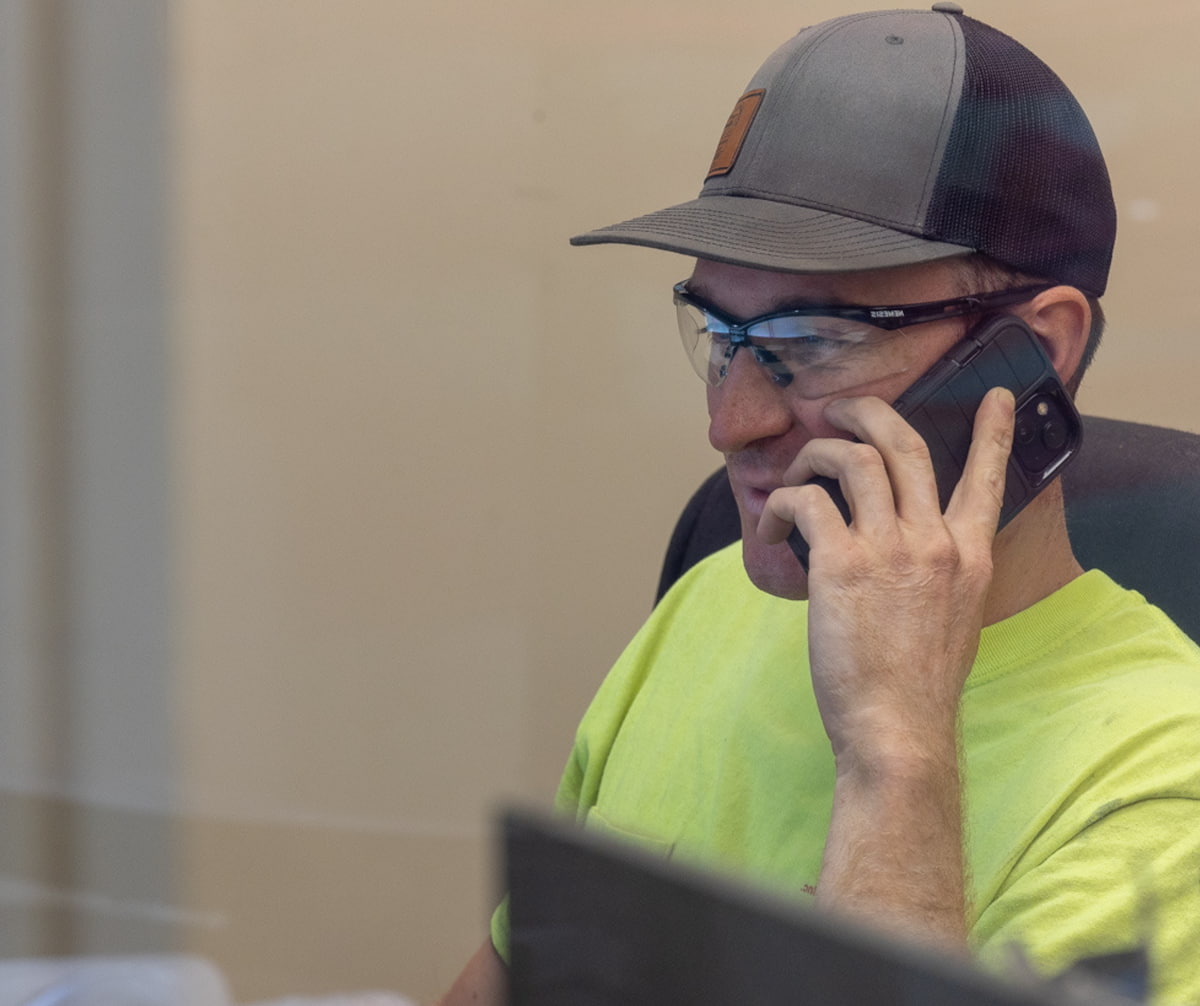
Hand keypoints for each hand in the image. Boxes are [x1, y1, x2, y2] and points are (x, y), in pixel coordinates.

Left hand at [759, 386, 1013, 758]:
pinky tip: (772, 529)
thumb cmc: (918, 688)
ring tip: (795, 474)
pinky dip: (782, 504)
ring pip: (853, 460)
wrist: (899, 730)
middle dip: (868, 413)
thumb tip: (904, 556)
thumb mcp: (954, 622)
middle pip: (906, 445)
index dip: (992, 433)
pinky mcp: (842, 564)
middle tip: (840, 409)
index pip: (987, 480)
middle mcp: (935, 541)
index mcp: (970, 556)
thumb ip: (939, 577)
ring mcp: (890, 548)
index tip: (998, 397)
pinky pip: (807, 502)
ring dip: (816, 454)